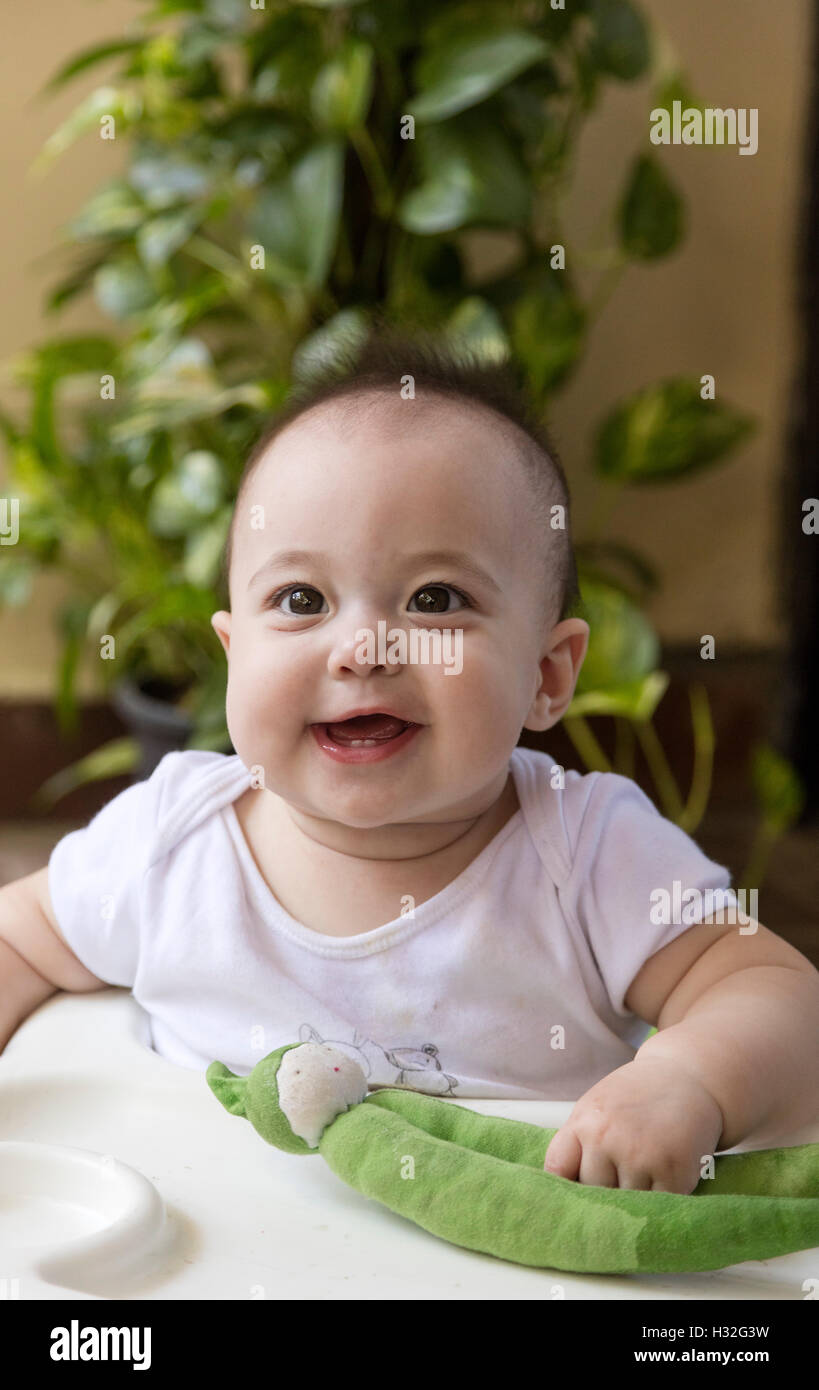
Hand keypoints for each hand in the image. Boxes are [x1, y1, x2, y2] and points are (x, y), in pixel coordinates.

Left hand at [543, 1055, 724, 1193]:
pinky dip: (661, 1197)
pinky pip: (657, 1205)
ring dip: (634, 1195)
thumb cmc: (638, 1096)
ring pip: (625, 1202)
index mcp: (585, 1121)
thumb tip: (563, 1193)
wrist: (689, 1078)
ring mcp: (641, 1157)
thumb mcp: (597, 1107)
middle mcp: (608, 1138)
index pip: (557, 1171)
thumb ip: (578, 1143)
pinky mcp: (674, 1173)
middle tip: (623, 1170)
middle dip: (604, 1188)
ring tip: (647, 1167)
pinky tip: (666, 1173)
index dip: (564, 1186)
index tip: (572, 1193)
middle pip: (592, 1191)